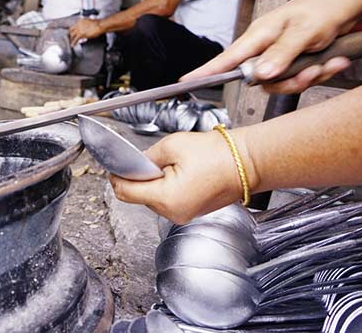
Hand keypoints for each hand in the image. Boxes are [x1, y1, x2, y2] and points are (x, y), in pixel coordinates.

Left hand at [69, 18, 102, 45]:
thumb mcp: (89, 22)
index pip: (74, 26)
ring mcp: (79, 29)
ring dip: (71, 39)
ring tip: (71, 42)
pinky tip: (73, 45)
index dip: (73, 30)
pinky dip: (73, 43)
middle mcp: (78, 24)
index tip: (73, 32)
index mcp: (80, 21)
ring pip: (72, 35)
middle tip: (71, 38)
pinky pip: (75, 39)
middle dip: (71, 34)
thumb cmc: (97, 24)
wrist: (99, 25)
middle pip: (71, 30)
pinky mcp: (81, 34)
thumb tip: (84, 30)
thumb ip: (85, 25)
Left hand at [108, 129, 256, 224]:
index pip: (125, 192)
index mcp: (166, 198)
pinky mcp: (190, 211)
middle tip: (149, 159)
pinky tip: (178, 173)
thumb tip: (133, 163)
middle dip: (138, 178)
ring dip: (153, 182)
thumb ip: (146, 157)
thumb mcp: (171, 146)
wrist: (246, 163)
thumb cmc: (217, 154)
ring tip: (171, 164)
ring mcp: (182, 215)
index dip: (117, 176)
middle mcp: (172, 212)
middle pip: (138, 196)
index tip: (114, 166)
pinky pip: (168, 200)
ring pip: (153, 198)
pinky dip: (166, 187)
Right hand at [181, 0, 351, 93]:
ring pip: (282, 83)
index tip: (185, 81)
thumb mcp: (304, 31)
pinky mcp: (293, 62)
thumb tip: (259, 74)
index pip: (227, 57)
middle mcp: (265, 47)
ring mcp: (279, 56)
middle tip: (312, 71)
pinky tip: (334, 61)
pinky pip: (299, 80)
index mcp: (259, 35)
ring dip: (309, 77)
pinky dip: (320, 73)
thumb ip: (281, 53)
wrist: (347, 4)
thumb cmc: (323, 9)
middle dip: (290, 81)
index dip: (205, 71)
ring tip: (327, 62)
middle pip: (261, 81)